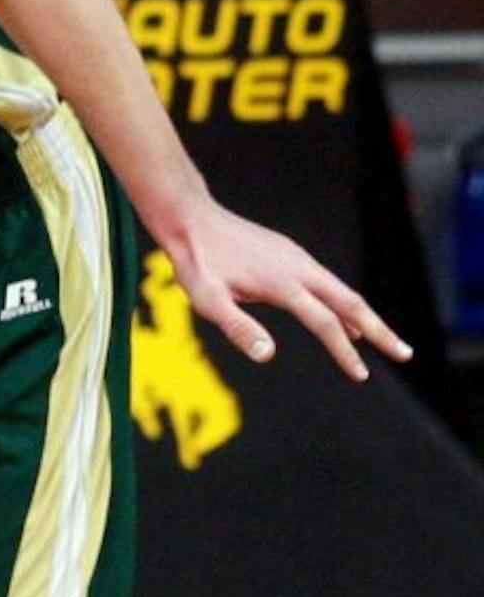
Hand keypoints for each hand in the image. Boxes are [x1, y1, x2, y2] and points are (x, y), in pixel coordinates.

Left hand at [163, 202, 410, 381]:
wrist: (192, 221)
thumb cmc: (196, 264)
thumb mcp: (208, 301)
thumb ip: (238, 328)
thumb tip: (268, 356)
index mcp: (284, 283)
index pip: (325, 323)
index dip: (344, 352)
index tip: (361, 376)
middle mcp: (300, 268)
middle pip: (351, 302)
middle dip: (380, 330)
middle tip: (405, 354)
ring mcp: (298, 260)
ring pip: (341, 291)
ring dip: (363, 317)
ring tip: (381, 342)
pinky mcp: (290, 256)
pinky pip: (326, 284)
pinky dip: (341, 304)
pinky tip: (343, 320)